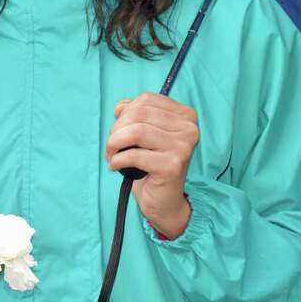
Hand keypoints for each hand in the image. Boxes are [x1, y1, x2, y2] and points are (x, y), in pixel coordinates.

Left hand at [105, 93, 197, 238]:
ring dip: (114, 144)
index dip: (126, 111)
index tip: (119, 128)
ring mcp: (183, 147)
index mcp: (186, 115)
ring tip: (112, 155)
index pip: (147, 100)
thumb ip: (135, 114)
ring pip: (135, 132)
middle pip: (138, 114)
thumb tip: (120, 108)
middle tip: (111, 145)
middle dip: (117, 129)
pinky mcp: (172, 165)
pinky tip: (115, 166)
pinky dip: (117, 159)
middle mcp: (189, 129)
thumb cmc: (152, 164)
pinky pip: (134, 154)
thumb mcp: (146, 133)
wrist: (165, 201)